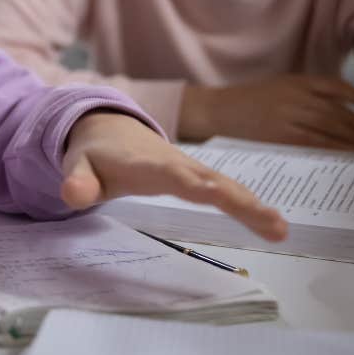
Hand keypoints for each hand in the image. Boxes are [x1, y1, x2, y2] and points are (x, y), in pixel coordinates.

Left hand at [61, 112, 286, 241]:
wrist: (109, 126)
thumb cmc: (95, 153)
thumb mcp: (78, 166)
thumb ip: (78, 180)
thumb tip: (72, 195)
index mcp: (144, 164)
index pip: (169, 175)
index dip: (189, 183)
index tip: (213, 194)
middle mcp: (174, 163)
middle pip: (209, 180)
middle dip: (237, 199)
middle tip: (269, 221)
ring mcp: (190, 167)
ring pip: (225, 184)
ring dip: (252, 205)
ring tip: (281, 228)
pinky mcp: (198, 174)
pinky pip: (227, 188)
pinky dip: (250, 204)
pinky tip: (274, 224)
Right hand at [177, 75, 353, 149]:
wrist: (221, 110)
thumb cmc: (253, 100)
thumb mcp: (283, 87)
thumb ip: (310, 93)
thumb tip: (347, 108)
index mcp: (298, 80)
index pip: (339, 88)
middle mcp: (297, 96)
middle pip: (341, 110)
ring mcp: (290, 116)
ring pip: (333, 127)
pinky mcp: (283, 135)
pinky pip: (318, 142)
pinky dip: (338, 148)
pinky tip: (353, 153)